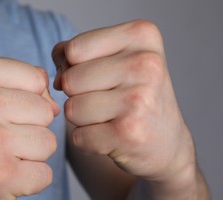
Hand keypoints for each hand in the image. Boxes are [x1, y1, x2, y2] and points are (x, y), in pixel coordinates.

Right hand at [0, 54, 58, 199]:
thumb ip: (17, 83)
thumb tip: (55, 105)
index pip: (36, 78)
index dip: (26, 101)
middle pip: (45, 111)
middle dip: (29, 130)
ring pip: (49, 142)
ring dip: (29, 157)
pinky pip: (45, 174)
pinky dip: (29, 182)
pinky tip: (0, 181)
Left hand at [53, 20, 194, 181]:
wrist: (166, 143)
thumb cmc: (133, 96)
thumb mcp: (115, 60)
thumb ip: (77, 52)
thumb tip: (56, 71)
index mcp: (141, 34)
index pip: (74, 49)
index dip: (72, 67)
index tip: (96, 77)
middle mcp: (145, 63)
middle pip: (70, 80)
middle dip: (77, 96)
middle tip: (106, 102)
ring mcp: (139, 99)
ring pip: (71, 109)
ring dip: (82, 120)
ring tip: (110, 119)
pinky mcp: (129, 133)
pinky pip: (79, 137)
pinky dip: (88, 141)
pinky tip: (112, 137)